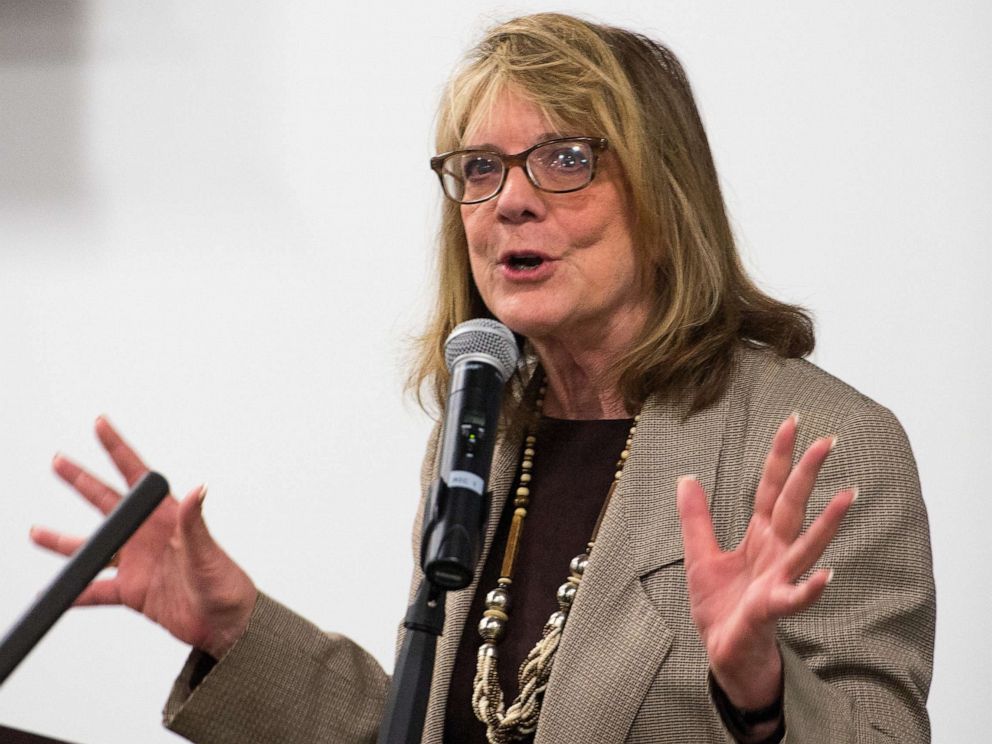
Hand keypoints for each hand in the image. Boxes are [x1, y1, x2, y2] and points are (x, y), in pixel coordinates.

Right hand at [30, 416, 257, 659]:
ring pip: (93, 548)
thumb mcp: (208, 553)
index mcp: (168, 518)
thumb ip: (196, 522)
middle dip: (81, 480)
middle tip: (58, 461)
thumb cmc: (227, 585)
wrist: (227, 624)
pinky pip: (94, 591)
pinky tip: (53, 594)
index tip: (100, 423)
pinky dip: (73, 594)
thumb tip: (198, 488)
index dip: (117, 448)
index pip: (137, 476)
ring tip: (36, 532)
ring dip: (63, 542)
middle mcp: (148, 536)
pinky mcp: (133, 592)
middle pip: (106, 503)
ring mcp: (138, 563)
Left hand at [676, 415, 854, 712]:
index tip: (792, 422)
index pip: (770, 489)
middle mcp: (775, 553)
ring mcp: (777, 580)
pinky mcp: (771, 609)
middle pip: (793, 507)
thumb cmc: (721, 606)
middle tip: (828, 440)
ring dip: (827, 523)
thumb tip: (686, 477)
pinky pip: (794, 598)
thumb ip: (696, 518)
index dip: (779, 457)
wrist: (724, 652)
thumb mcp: (699, 555)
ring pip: (805, 546)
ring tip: (847, 496)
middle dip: (808, 474)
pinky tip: (826, 575)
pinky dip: (810, 588)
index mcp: (759, 537)